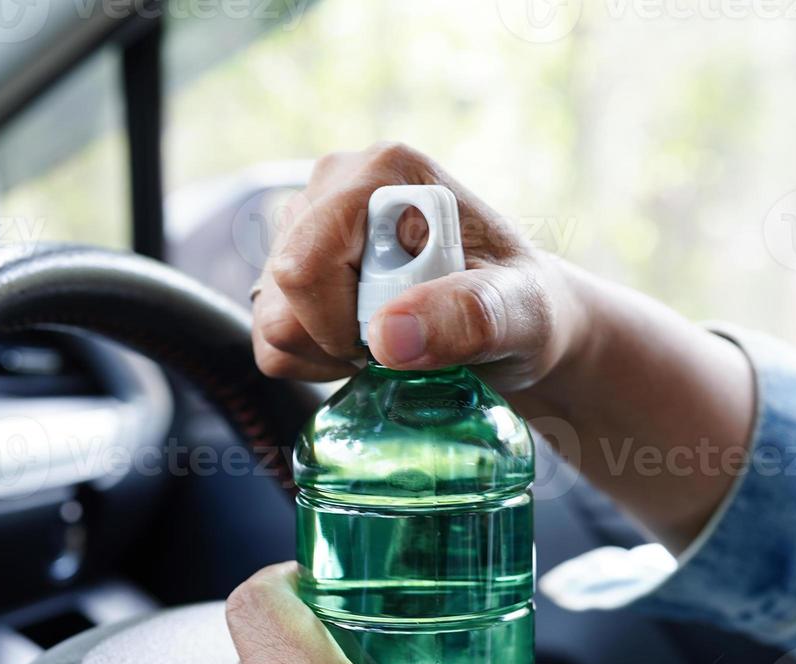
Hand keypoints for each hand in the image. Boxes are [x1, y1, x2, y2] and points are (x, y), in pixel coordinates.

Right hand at [250, 142, 755, 549]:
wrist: (519, 322)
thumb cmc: (526, 310)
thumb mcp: (521, 316)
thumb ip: (468, 317)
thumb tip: (387, 335)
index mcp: (384, 174)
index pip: (305, 264)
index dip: (340, 323)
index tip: (402, 339)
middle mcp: (335, 183)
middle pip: (280, 290)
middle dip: (337, 338)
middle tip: (404, 341)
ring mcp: (308, 222)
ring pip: (270, 317)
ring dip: (328, 351)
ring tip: (390, 341)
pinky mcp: (294, 262)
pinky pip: (269, 335)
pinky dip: (314, 358)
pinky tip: (365, 346)